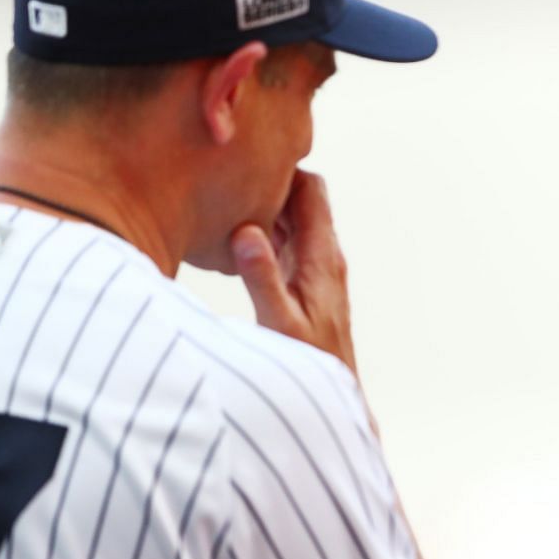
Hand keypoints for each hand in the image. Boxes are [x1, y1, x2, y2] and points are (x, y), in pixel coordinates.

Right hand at [231, 171, 358, 373]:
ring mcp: (314, 267)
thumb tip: (246, 232)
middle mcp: (323, 256)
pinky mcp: (303, 281)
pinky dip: (263, 231)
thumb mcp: (279, 321)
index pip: (311, 190)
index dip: (283, 170)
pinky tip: (232, 237)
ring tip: (224, 197)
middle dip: (269, 183)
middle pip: (300, 199)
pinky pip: (284, 241)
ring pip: (291, 219)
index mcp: (322, 256)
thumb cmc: (308, 364)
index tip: (247, 162)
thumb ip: (262, 277)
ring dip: (264, 208)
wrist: (334, 397)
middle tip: (227, 174)